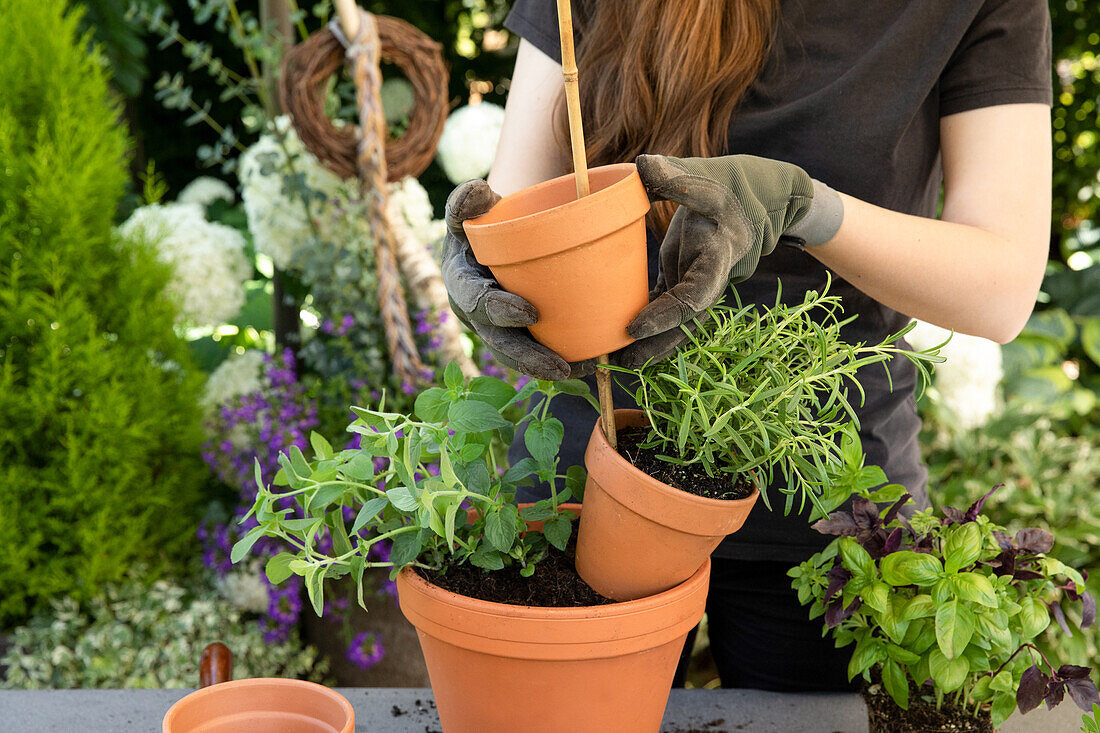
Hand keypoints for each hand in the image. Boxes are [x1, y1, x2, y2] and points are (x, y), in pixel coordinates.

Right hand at [441, 180, 595, 380]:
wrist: (495, 236)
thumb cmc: (486, 219)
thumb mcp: (474, 206)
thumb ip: (470, 199)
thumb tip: (478, 192)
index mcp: (461, 280)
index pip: (475, 300)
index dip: (499, 309)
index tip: (531, 312)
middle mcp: (474, 312)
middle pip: (497, 341)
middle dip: (526, 356)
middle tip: (559, 366)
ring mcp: (493, 328)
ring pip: (516, 356)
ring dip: (545, 369)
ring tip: (579, 373)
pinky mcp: (514, 335)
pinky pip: (532, 355)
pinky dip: (558, 362)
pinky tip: (588, 366)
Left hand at [614, 153, 837, 368]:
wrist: (759, 198)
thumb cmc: (730, 183)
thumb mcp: (708, 175)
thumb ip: (677, 174)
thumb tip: (642, 165)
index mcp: (717, 256)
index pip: (693, 295)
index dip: (665, 315)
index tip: (634, 327)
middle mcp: (709, 277)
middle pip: (684, 321)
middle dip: (657, 344)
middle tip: (622, 364)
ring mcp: (696, 281)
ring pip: (677, 321)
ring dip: (651, 343)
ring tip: (618, 363)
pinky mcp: (684, 277)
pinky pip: (667, 307)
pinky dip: (647, 322)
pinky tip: (621, 340)